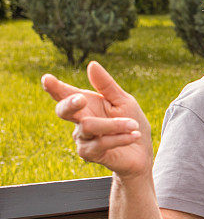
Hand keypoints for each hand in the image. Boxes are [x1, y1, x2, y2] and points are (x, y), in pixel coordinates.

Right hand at [41, 61, 152, 177]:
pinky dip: (120, 137)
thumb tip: (92, 64)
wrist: (142, 152)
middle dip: (70, 103)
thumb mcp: (124, 101)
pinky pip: (101, 142)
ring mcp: (82, 138)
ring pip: (89, 126)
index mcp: (86, 104)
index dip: (54, 87)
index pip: (65, 94)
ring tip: (134, 125)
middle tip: (81, 98)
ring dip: (115, 125)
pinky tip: (134, 135)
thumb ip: (107, 85)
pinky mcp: (89, 154)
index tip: (47, 79)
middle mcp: (79, 120)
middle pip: (63, 111)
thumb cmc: (132, 123)